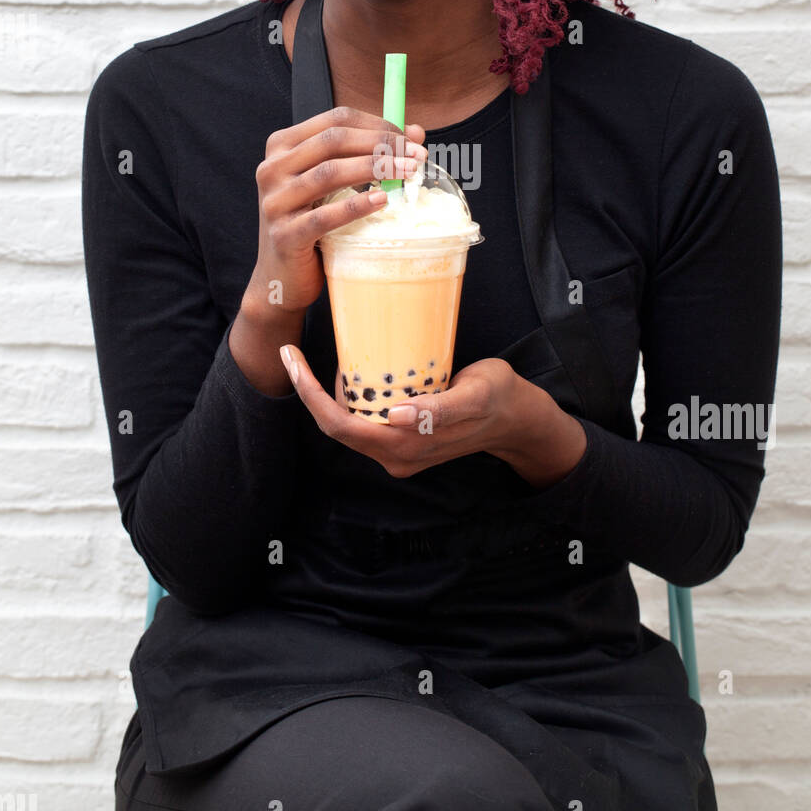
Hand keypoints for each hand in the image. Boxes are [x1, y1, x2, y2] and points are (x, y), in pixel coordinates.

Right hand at [243, 106, 426, 317]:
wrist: (281, 275)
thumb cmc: (311, 222)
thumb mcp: (334, 184)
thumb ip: (366, 154)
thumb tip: (415, 133)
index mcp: (282, 146)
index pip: (335, 120)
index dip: (376, 124)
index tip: (408, 138)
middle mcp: (272, 168)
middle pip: (333, 140)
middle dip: (380, 144)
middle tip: (416, 155)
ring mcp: (275, 202)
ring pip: (329, 173)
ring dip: (375, 169)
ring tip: (407, 173)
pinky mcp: (284, 234)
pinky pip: (324, 216)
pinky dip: (356, 206)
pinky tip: (382, 201)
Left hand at [279, 344, 587, 486]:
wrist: (518, 419)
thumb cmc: (499, 399)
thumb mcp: (474, 394)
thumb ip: (439, 409)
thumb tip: (398, 415)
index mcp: (405, 447)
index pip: (340, 426)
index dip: (310, 395)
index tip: (292, 360)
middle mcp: (396, 456)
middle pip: (336, 426)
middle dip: (309, 392)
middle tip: (294, 354)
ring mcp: (399, 451)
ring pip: (349, 424)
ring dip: (328, 395)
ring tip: (321, 357)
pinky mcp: (404, 440)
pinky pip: (366, 420)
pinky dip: (352, 396)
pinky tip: (353, 370)